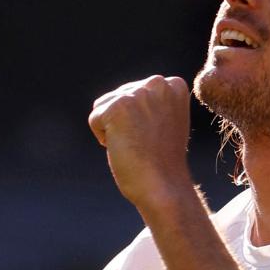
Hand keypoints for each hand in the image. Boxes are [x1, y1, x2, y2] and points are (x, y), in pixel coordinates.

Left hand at [88, 75, 192, 211]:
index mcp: (174, 85)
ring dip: (113, 130)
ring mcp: (138, 93)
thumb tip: (130, 102)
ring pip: (104, 107)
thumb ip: (152, 104)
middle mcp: (158, 83)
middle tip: (145, 144)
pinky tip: (125, 148)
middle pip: (118, 97)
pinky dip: (103, 139)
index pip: (136, 93)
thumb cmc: (163, 162)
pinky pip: (95, 120)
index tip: (157, 137)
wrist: (164, 186)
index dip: (140, 120)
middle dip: (125, 123)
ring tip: (136, 145)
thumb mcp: (165, 122)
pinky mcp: (118, 107)